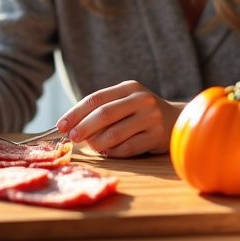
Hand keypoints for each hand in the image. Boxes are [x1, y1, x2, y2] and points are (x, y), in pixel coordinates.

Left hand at [57, 80, 183, 157]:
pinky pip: (128, 148)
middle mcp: (141, 100)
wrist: (178, 121)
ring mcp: (151, 118)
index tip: (61, 126)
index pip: (96, 99)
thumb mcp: (126, 102)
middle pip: (104, 114)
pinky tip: (108, 152)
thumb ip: (103, 110)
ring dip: (98, 143)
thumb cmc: (142, 113)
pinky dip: (113, 152)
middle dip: (83, 128)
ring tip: (92, 146)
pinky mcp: (157, 136)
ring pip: (115, 133)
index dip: (75, 113)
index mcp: (129, 88)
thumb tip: (72, 127)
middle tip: (72, 138)